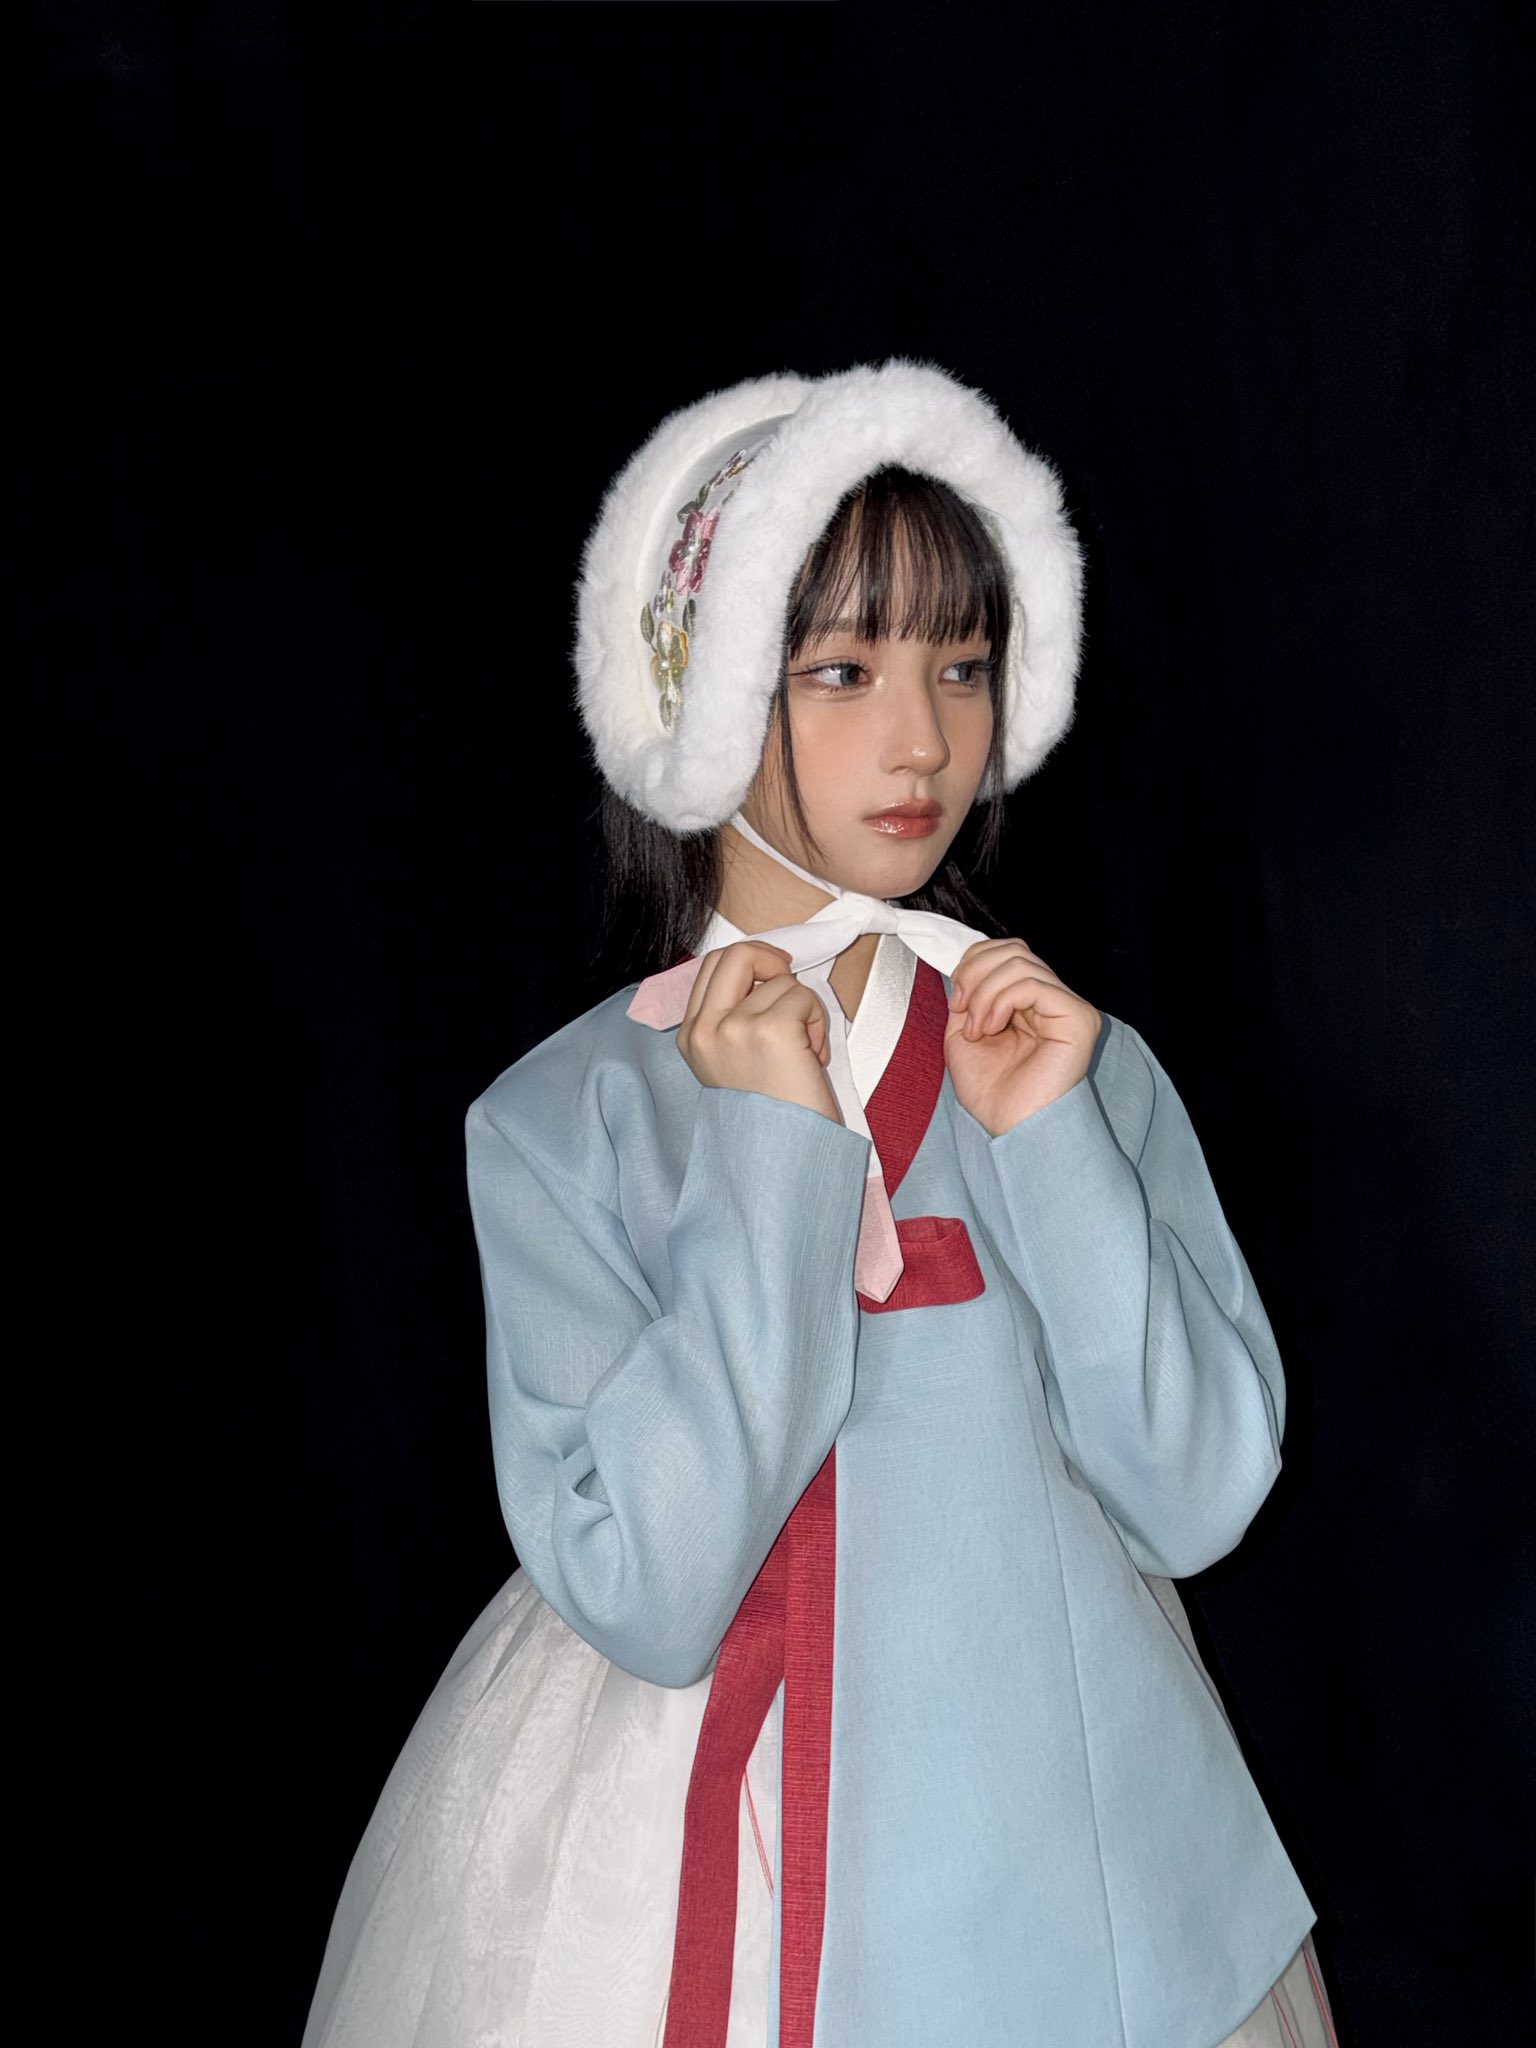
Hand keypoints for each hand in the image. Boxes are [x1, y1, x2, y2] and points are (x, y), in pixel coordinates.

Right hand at [677, 943, 842, 1123]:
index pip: (712, 965)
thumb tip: (765, 973)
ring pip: (781, 981)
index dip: (751, 962)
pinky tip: (812, 1056)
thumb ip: (734, 1017)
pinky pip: (803, 997)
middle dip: (772, 961)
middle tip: (792, 991)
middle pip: (736, 954)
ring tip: (804, 1051)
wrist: (782, 1156)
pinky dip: (818, 1023)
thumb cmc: (769, 1111)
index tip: (775, 976)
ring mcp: (735, 1028)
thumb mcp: (731, 1060)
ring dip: (804, 1010)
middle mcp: (705, 1030)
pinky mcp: (771, 1030)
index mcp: (692, 1036)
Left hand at [944, 938, 1100, 1136]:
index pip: (1008, 954)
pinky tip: (991, 1029)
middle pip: (1015, 950)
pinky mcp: (1078, 1018)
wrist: (1009, 1129)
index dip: (975, 964)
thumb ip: (969, 995)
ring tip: (978, 1030)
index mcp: (1031, 1003)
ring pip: (1020, 963)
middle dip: (975, 973)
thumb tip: (967, 968)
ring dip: (984, 993)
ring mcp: (1069, 1008)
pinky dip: (1000, 1001)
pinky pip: (1032, 984)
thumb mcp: (965, 1032)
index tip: (955, 1001)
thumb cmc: (992, 1092)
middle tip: (961, 1009)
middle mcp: (1054, 1001)